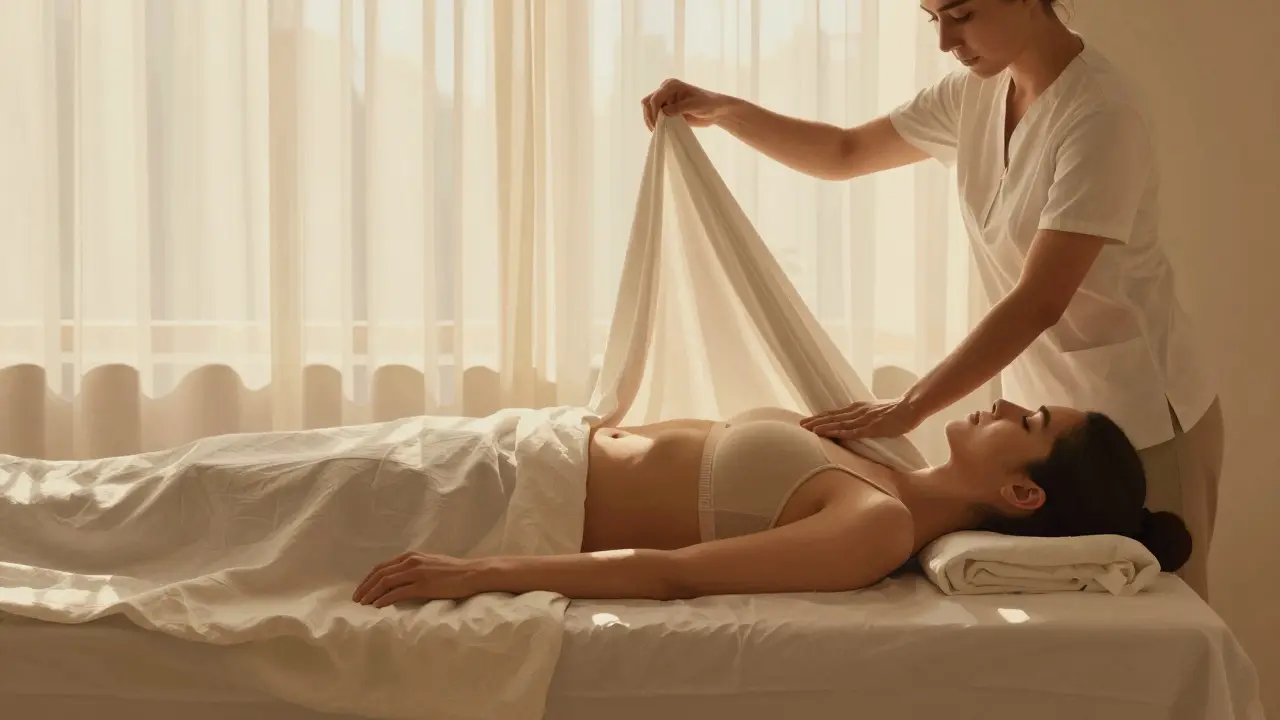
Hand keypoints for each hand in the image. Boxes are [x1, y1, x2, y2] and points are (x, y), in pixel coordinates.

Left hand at [352, 551, 481, 607]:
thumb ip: (415, 568)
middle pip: (380, 573)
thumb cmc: (454, 571)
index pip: (383, 566)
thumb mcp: (430, 564)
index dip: (369, 579)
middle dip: (365, 587)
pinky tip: (377, 606)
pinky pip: (397, 593)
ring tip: (363, 604)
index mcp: (411, 556)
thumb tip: (401, 579)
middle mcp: (411, 562)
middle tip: (356, 599)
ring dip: (371, 594)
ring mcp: (416, 573)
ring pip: (385, 582)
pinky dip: (384, 599)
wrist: (472, 573)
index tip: (361, 589)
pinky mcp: (423, 585)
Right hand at [642, 78, 735, 130]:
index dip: (654, 112)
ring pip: (648, 109)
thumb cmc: (708, 104)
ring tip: (658, 131)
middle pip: (647, 102)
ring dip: (650, 120)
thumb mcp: (695, 105)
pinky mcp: (667, 109)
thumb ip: (679, 108)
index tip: (658, 125)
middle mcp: (665, 90)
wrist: (715, 110)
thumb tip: (663, 112)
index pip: (655, 98)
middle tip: (656, 129)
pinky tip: (660, 130)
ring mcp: (665, 100)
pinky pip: (655, 116)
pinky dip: (655, 123)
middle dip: (649, 116)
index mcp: (671, 85)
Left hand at [799, 399, 923, 439]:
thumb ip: (862, 418)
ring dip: (823, 427)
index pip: (834, 414)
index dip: (820, 418)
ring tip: (809, 430)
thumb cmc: (895, 412)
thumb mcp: (874, 413)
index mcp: (857, 408)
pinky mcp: (872, 427)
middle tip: (800, 425)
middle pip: (832, 417)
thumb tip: (853, 425)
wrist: (910, 407)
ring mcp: (864, 419)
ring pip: (839, 424)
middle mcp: (857, 412)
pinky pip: (853, 431)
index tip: (806, 421)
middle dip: (815, 421)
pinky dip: (839, 433)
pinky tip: (829, 435)